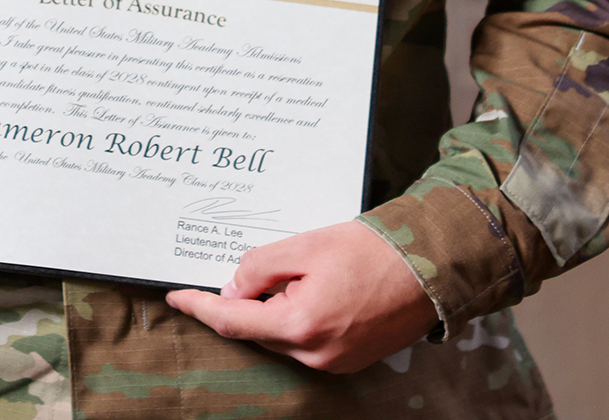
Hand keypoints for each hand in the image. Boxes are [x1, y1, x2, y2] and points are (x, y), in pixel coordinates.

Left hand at [164, 219, 435, 373]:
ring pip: (282, 336)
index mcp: (299, 325)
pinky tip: (315, 289)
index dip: (199, 306)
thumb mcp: (305, 246)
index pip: (231, 320)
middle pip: (258, 329)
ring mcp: (335, 362)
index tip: (175, 296)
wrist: (432, 268)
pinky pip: (307, 341)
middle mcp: (315, 354)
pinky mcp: (350, 359)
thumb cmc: (373, 251)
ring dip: (276, 308)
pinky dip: (298, 317)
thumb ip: (259, 267)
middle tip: (260, 268)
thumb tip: (234, 288)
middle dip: (248, 300)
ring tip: (302, 272)